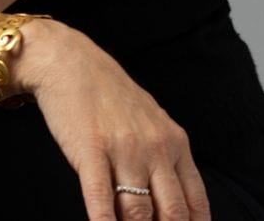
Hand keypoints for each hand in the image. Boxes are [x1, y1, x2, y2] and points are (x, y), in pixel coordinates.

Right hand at [17, 19, 210, 220]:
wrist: (69, 59)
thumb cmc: (107, 91)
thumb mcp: (150, 119)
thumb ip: (165, 157)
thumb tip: (174, 204)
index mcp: (174, 141)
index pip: (194, 203)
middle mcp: (154, 147)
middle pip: (172, 213)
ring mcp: (123, 149)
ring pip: (138, 212)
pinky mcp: (91, 150)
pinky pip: (101, 199)